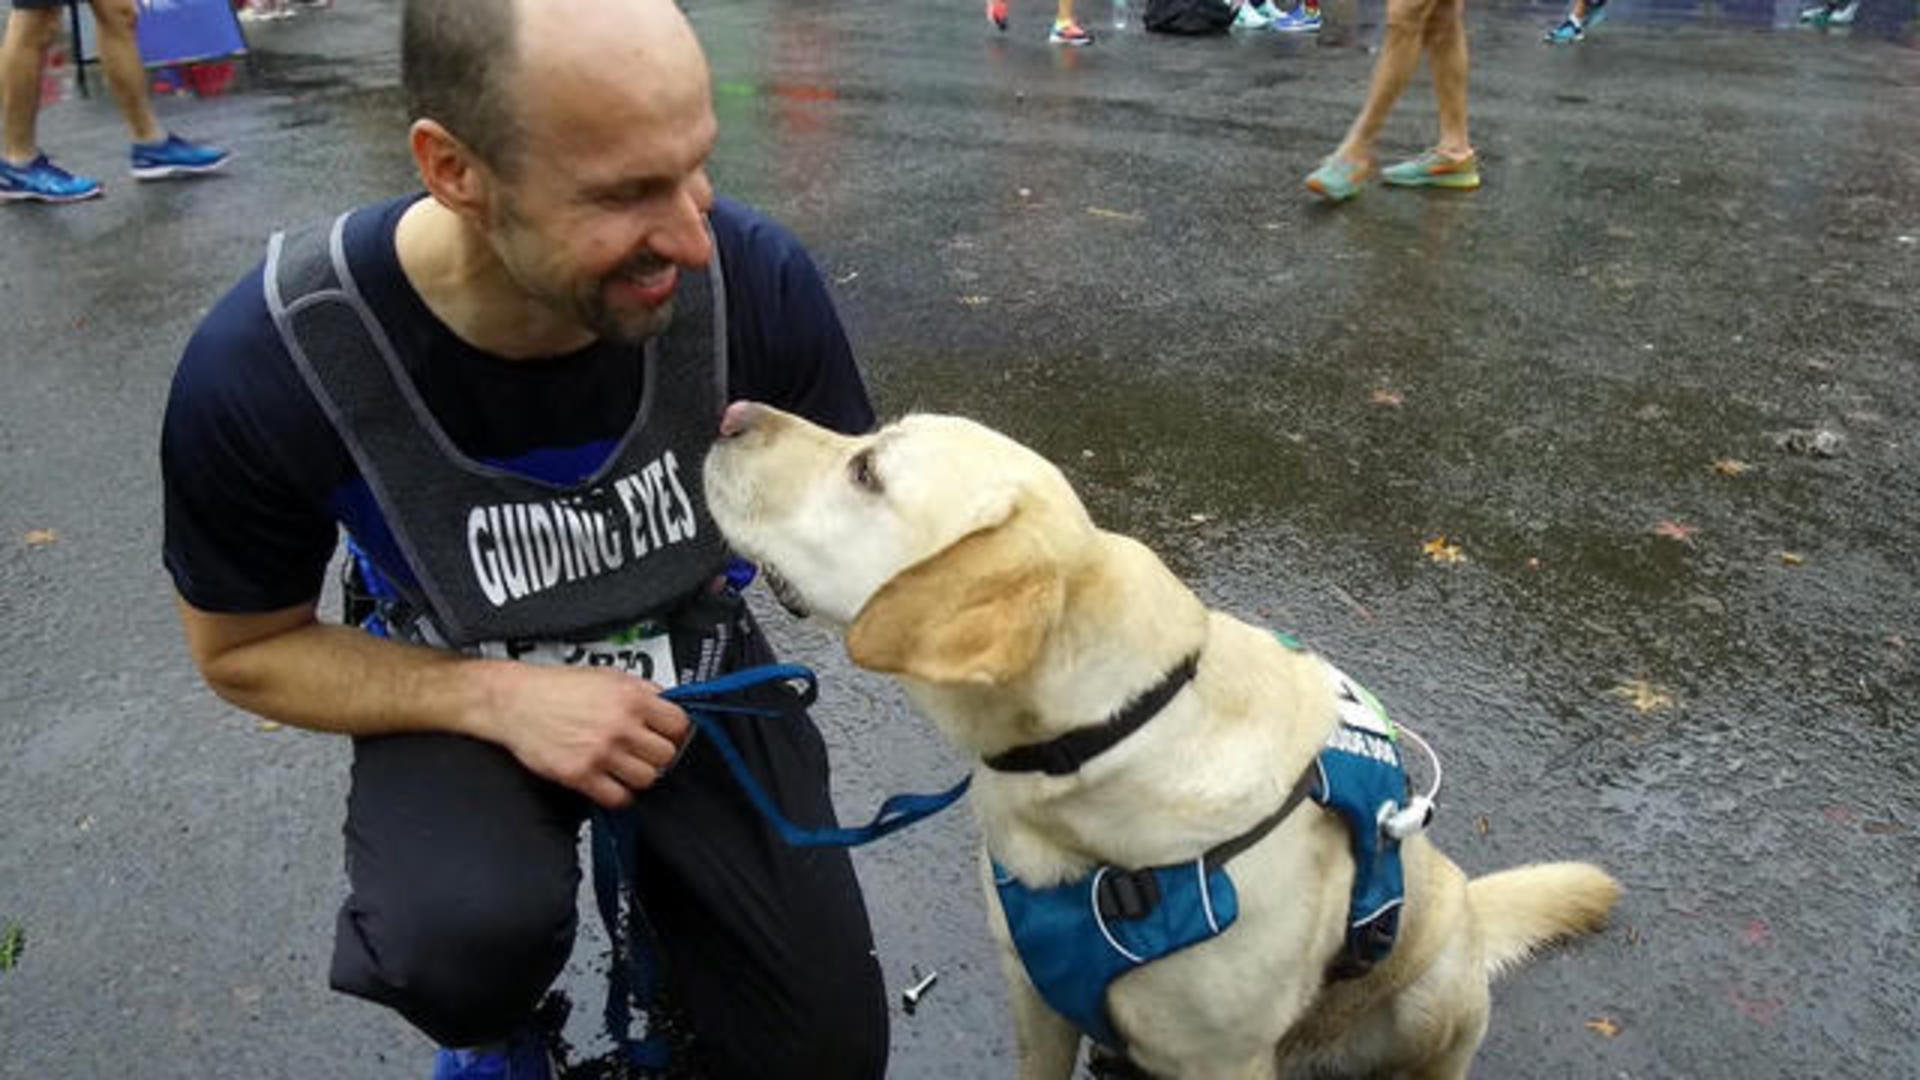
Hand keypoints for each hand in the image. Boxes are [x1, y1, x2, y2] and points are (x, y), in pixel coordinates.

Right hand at [481, 661, 691, 808]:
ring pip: (647, 779)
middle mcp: (618, 725)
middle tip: (645, 752)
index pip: (678, 724)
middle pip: (666, 755)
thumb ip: (640, 690)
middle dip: (658, 755)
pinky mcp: (580, 774)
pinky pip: (617, 797)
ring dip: (640, 775)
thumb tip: (666, 703)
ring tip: (627, 767)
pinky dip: (619, 794)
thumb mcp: (606, 675)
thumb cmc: (555, 687)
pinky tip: (611, 782)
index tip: (668, 735)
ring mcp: (600, 752)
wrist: (514, 701)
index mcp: (630, 697)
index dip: (675, 732)